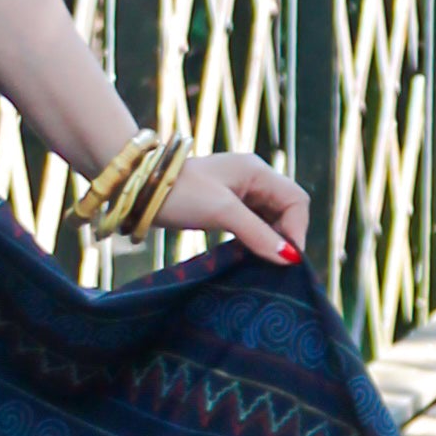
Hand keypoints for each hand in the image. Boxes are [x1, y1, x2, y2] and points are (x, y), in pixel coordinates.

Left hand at [173, 148, 308, 268]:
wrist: (139, 189)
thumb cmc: (180, 193)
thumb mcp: (222, 212)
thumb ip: (258, 233)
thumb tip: (290, 258)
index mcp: (257, 171)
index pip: (296, 200)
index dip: (296, 229)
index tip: (288, 258)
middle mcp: (253, 178)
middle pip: (286, 208)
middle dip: (285, 235)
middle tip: (276, 264)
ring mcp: (239, 191)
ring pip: (270, 218)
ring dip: (270, 239)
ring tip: (263, 263)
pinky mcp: (225, 205)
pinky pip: (252, 223)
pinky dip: (255, 238)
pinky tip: (249, 254)